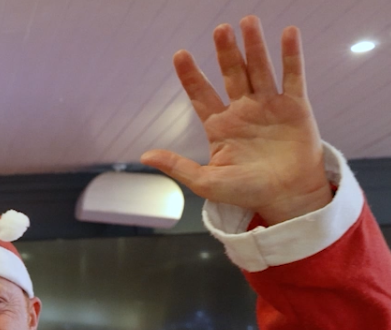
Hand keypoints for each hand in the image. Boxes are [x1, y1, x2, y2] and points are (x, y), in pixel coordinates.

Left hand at [140, 17, 330, 224]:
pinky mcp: (295, 107)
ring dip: (254, 46)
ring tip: (247, 22)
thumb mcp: (207, 182)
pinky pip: (293, 76)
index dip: (191, 75)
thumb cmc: (248, 192)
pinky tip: (288, 34)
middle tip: (220, 30)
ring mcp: (268, 105)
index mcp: (219, 126)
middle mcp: (242, 110)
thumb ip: (178, 166)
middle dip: (225, 52)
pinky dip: (291, 55)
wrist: (288, 197)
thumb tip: (145, 155)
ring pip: (259, 69)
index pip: (200, 94)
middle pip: (231, 74)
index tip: (180, 55)